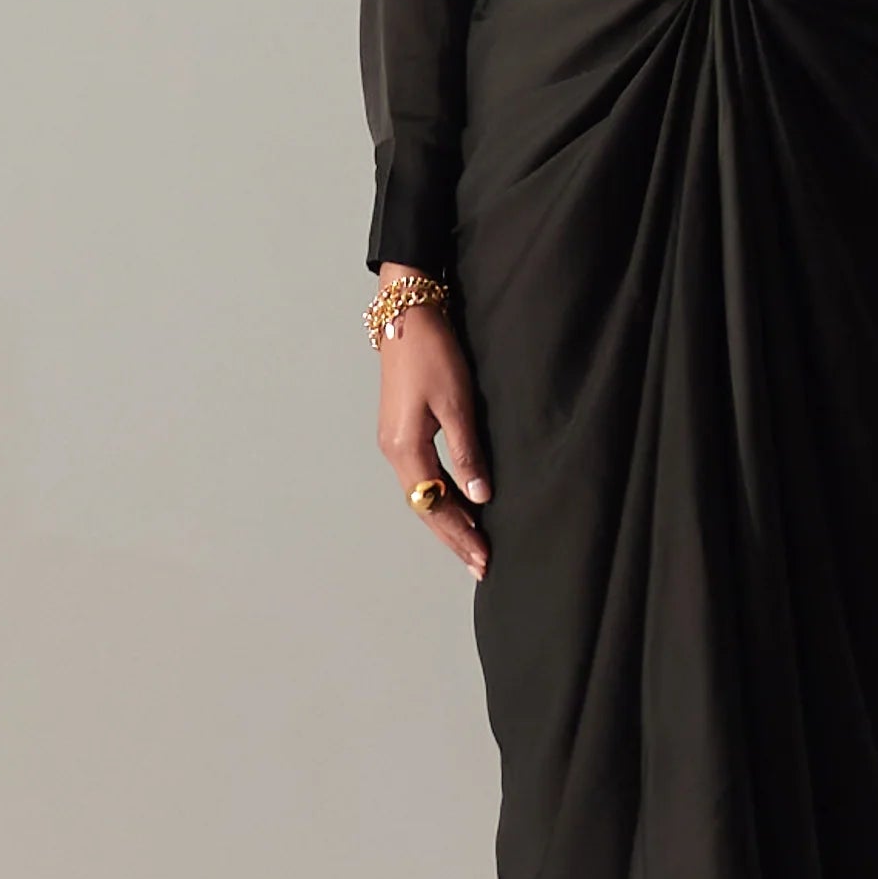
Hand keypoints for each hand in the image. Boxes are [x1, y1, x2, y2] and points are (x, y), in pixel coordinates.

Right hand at [374, 276, 492, 575]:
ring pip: (422, 494)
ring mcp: (395, 442)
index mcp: (405, 448)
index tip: (483, 558)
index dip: (460, 534)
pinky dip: (440, 497)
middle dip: (453, 537)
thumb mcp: (457, 403)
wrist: (407, 314)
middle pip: (424, 507)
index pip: (435, 505)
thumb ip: (467, 452)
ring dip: (447, 520)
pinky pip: (421, 477)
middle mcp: (394, 451)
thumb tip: (479, 497)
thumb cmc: (433, 353)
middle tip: (480, 564)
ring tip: (472, 544)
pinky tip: (458, 505)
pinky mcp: (401, 431)